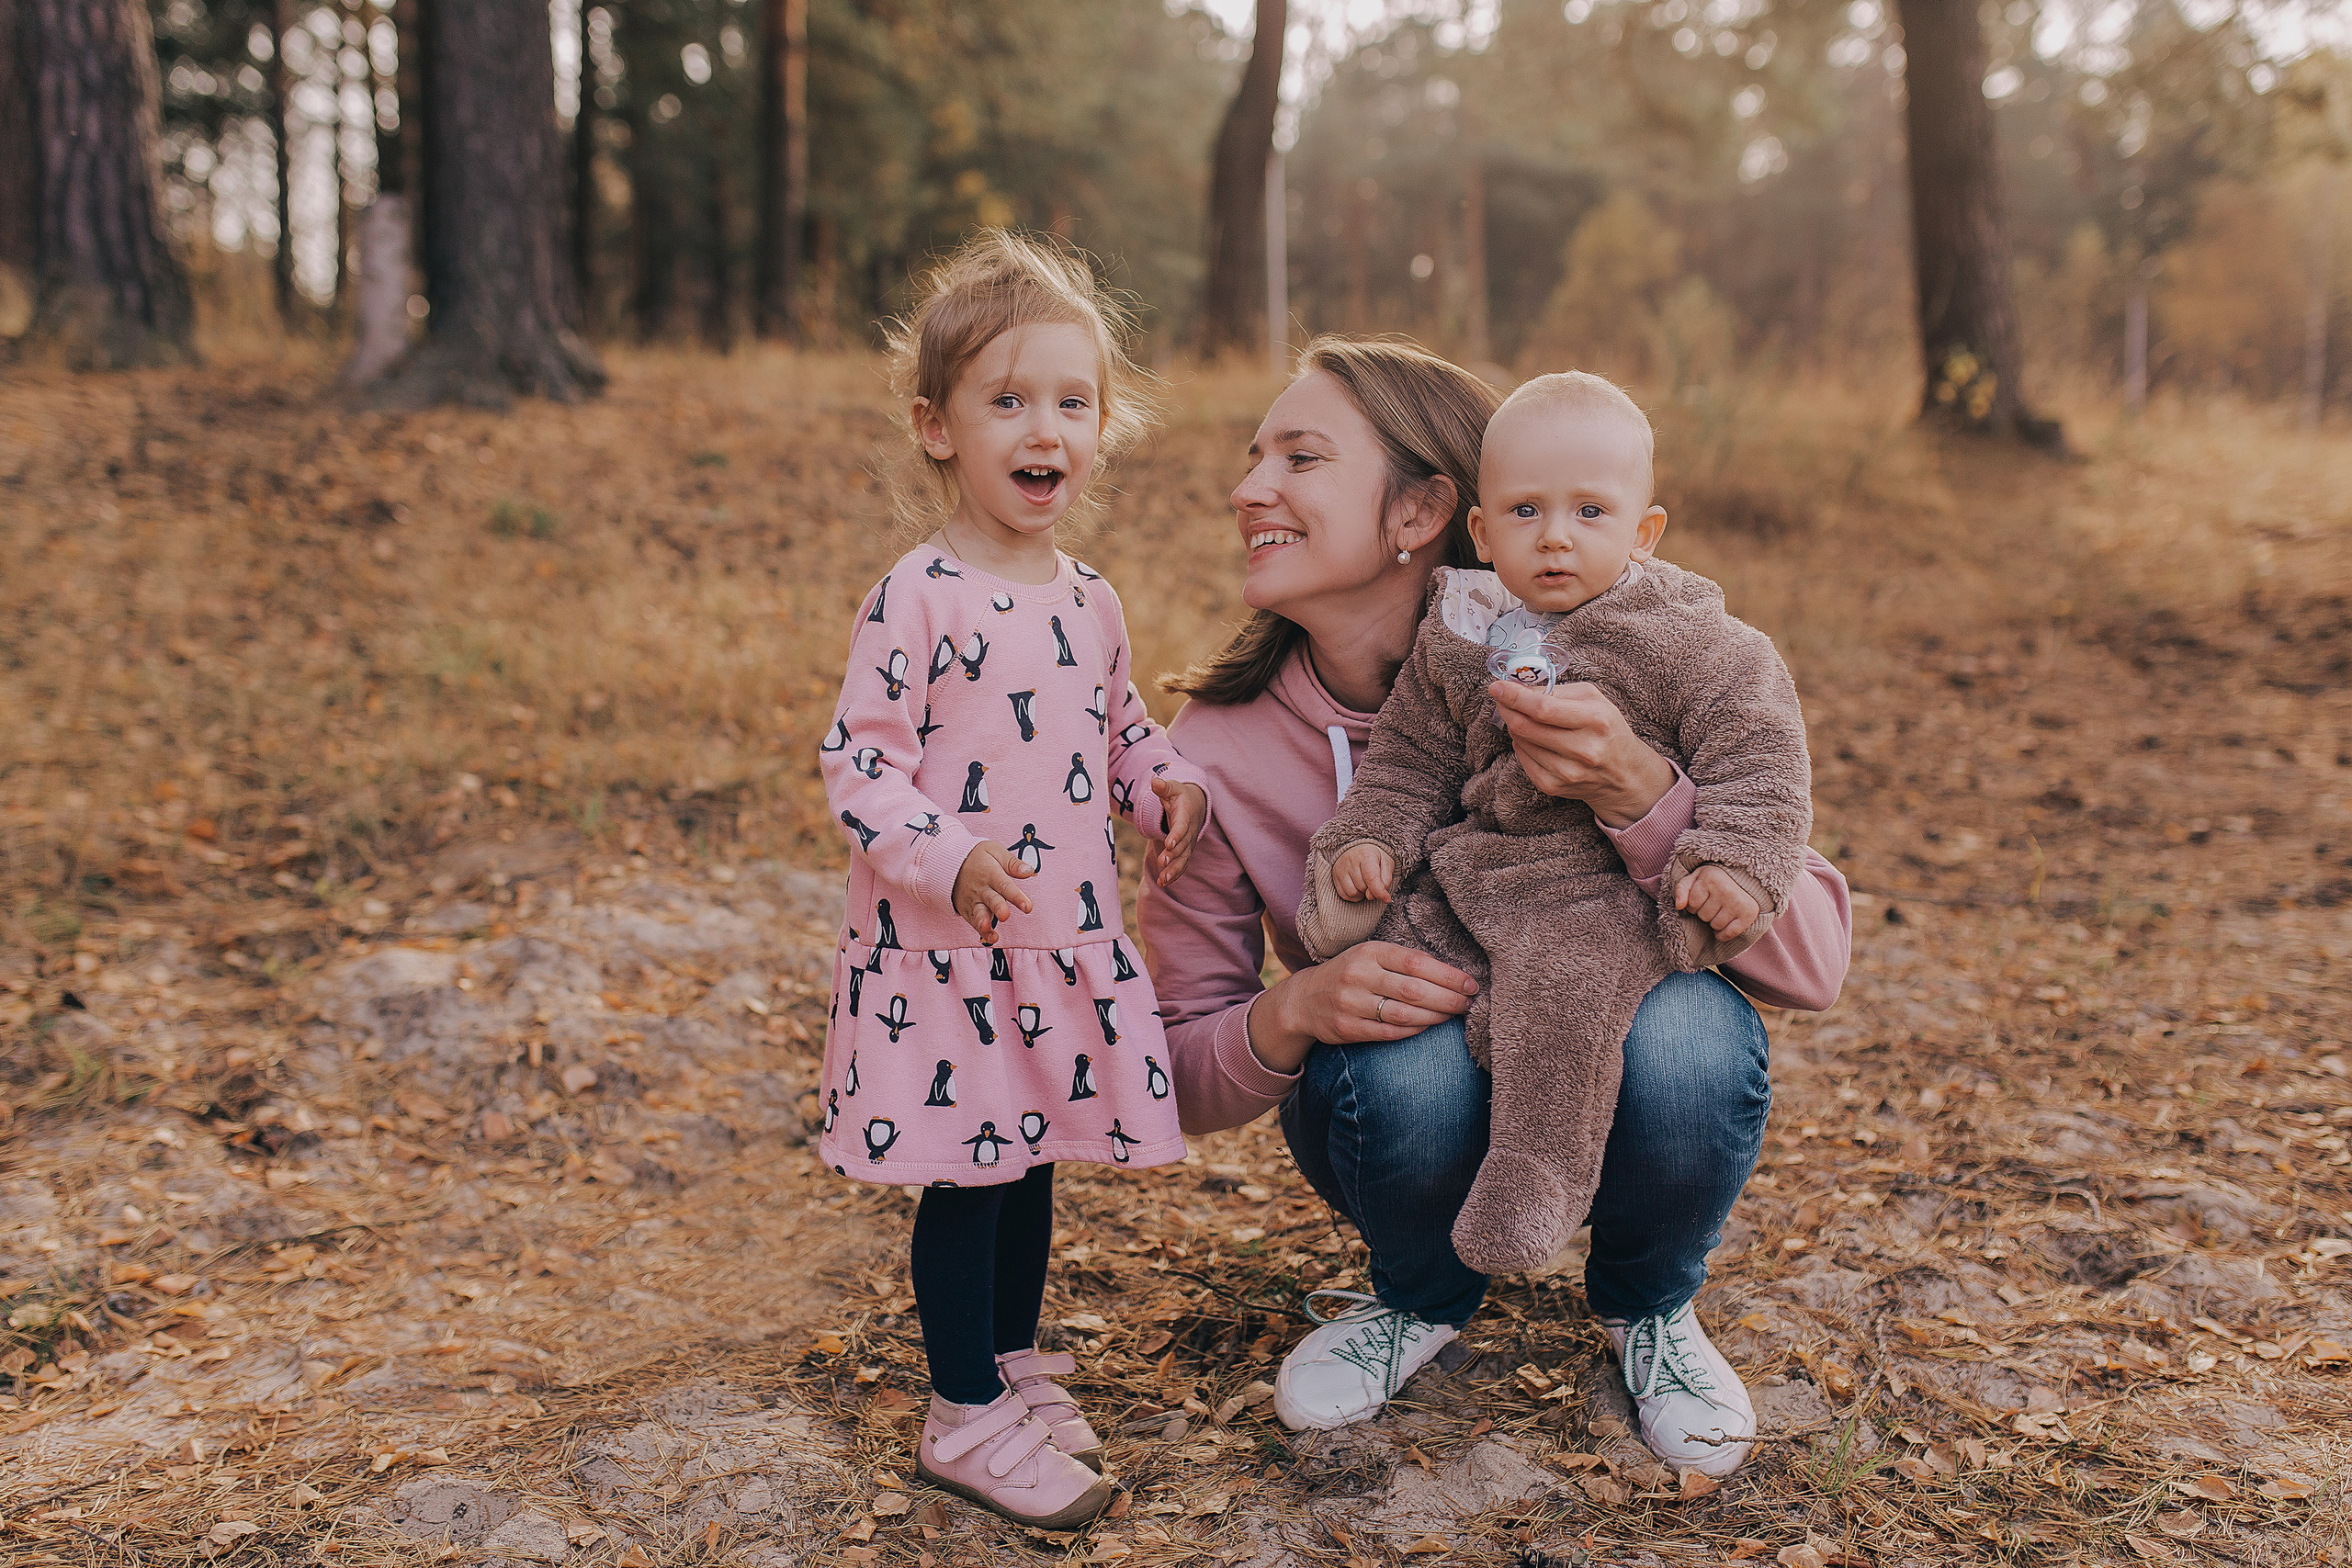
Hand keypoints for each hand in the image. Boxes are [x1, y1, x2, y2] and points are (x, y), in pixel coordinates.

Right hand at [952, 841, 1033, 943]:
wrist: (948, 863)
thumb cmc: (977, 857)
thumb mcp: (993, 851)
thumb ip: (1012, 863)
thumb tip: (1030, 871)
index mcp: (990, 873)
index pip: (1004, 885)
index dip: (1016, 896)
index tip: (1027, 907)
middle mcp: (981, 889)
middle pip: (991, 900)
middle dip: (997, 908)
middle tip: (1005, 915)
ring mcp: (973, 901)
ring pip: (979, 913)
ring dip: (983, 922)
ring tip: (988, 928)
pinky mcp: (967, 910)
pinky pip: (973, 921)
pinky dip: (981, 931)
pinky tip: (991, 938)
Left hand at [1145, 779, 1207, 886]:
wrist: (1196, 805)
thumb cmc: (1180, 796)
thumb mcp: (1172, 788)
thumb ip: (1164, 787)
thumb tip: (1155, 781)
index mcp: (1186, 816)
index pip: (1181, 827)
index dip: (1176, 835)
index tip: (1169, 844)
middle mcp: (1189, 832)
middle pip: (1183, 846)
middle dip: (1173, 856)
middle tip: (1162, 863)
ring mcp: (1189, 844)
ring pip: (1183, 859)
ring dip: (1174, 870)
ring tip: (1163, 880)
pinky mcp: (1186, 852)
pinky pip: (1182, 864)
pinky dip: (1174, 874)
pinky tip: (1163, 883)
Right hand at [1247, 941, 1477, 1073]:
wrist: (1304, 999)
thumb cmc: (1350, 973)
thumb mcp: (1371, 955)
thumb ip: (1404, 960)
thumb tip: (1451, 974)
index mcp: (1369, 952)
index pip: (1417, 962)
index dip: (1448, 975)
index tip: (1470, 984)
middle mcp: (1359, 976)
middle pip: (1414, 990)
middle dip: (1448, 999)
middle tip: (1468, 1003)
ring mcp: (1351, 1004)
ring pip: (1404, 1014)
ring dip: (1435, 1017)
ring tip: (1452, 1015)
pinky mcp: (1347, 1028)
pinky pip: (1389, 1033)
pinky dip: (1414, 1031)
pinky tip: (1427, 1026)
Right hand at [1330, 841, 1394, 903]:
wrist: (1360, 849)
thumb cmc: (1376, 858)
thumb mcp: (1387, 865)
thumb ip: (1385, 880)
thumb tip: (1371, 896)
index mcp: (1366, 854)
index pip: (1371, 877)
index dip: (1379, 892)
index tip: (1386, 899)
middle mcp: (1350, 860)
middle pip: (1363, 887)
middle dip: (1371, 889)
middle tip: (1373, 882)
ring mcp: (1340, 868)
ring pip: (1352, 893)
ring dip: (1362, 894)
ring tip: (1365, 884)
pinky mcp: (1334, 876)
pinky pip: (1344, 895)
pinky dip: (1353, 896)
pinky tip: (1357, 888)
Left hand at [1488, 678, 1676, 827]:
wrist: (1623, 774)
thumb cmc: (1607, 729)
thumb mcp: (1594, 700)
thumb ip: (1558, 690)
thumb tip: (1519, 688)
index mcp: (1596, 720)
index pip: (1543, 708)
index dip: (1514, 696)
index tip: (1496, 687)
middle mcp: (1583, 749)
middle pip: (1526, 726)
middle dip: (1507, 708)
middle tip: (1502, 698)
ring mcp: (1568, 771)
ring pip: (1521, 742)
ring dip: (1515, 725)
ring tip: (1524, 718)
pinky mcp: (1554, 786)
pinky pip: (1523, 760)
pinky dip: (1521, 745)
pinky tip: (1532, 739)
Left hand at [1678, 863, 1761, 940]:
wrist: (1743, 877)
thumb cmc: (1714, 879)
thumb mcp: (1695, 878)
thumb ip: (1682, 889)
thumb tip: (1679, 906)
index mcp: (1711, 878)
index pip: (1691, 905)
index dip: (1694, 905)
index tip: (1703, 898)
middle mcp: (1726, 889)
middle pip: (1704, 916)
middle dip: (1705, 913)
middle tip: (1714, 904)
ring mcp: (1738, 902)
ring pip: (1715, 926)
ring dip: (1715, 922)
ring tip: (1721, 911)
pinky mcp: (1749, 913)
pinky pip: (1729, 933)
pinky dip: (1724, 935)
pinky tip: (1724, 926)